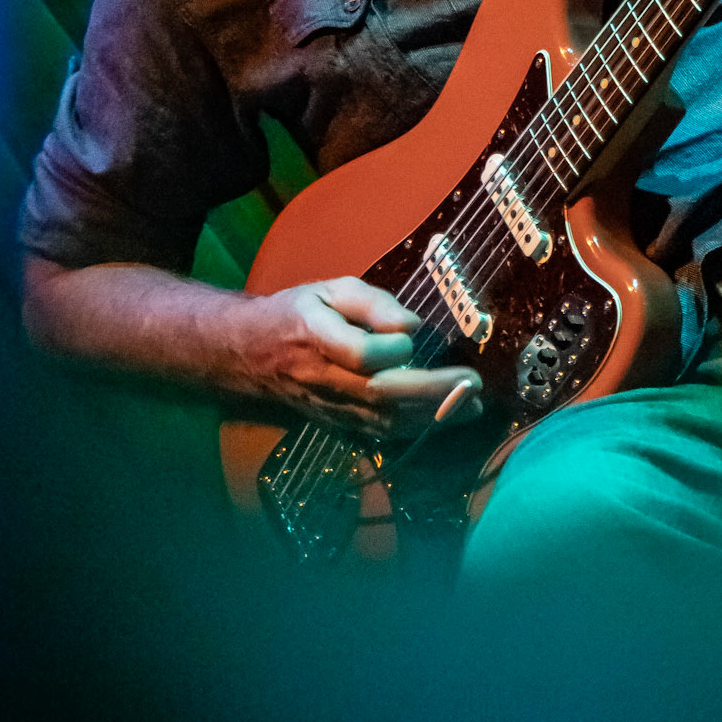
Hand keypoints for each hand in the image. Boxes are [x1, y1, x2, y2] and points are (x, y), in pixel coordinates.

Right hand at [231, 275, 482, 436]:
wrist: (247, 354)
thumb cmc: (296, 312)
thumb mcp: (330, 289)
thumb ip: (372, 303)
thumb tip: (412, 327)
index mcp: (317, 336)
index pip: (359, 353)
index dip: (391, 350)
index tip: (413, 337)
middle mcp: (323, 378)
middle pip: (381, 394)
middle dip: (433, 392)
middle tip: (474, 385)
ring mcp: (329, 407)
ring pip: (383, 420)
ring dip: (432, 416)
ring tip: (471, 404)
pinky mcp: (336, 423)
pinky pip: (378, 432)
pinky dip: (414, 429)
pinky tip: (445, 418)